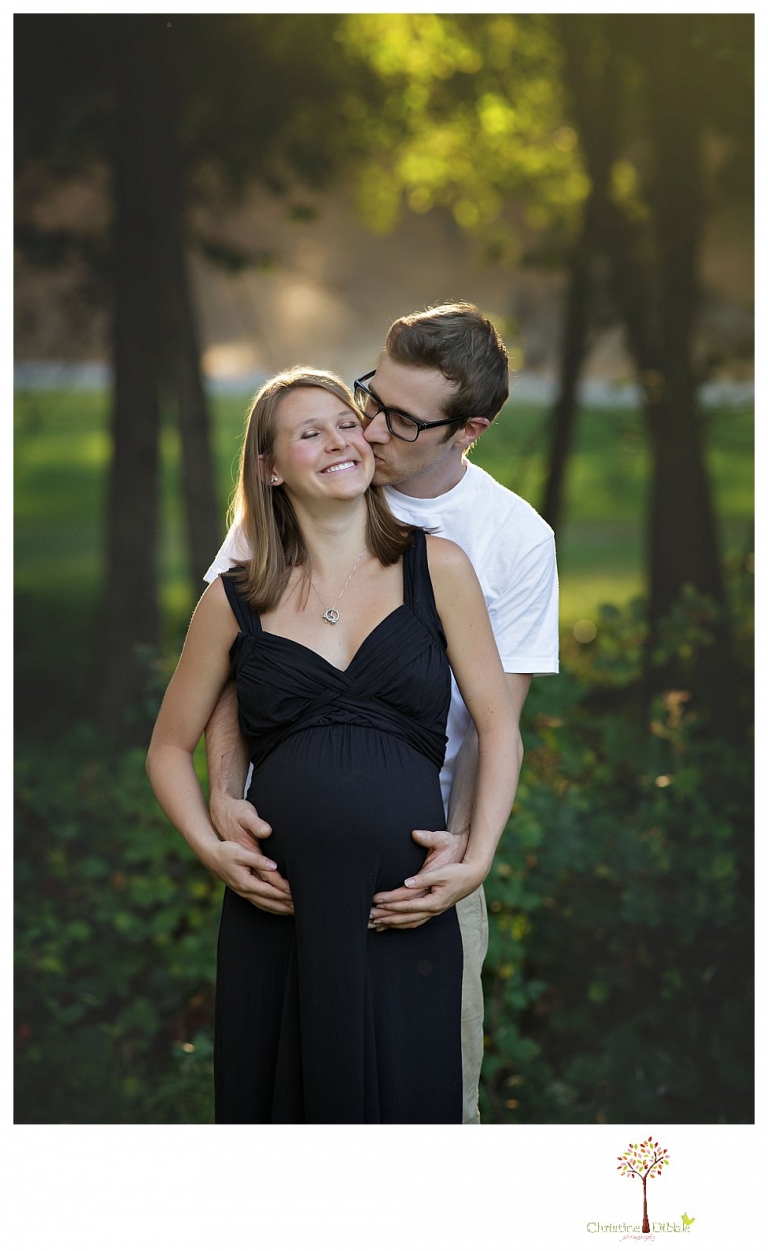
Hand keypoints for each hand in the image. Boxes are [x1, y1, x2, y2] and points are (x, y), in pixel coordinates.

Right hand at [209, 792, 292, 913]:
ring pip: (264, 905)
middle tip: (301, 908)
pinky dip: (270, 907)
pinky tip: (277, 907)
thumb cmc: (225, 851)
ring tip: (293, 911)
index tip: (297, 894)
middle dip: (284, 906)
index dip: (284, 893)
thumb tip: (273, 866)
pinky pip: (259, 903)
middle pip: (268, 903)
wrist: (209, 855)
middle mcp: (244, 890)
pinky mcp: (242, 890)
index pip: (269, 891)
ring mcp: (243, 892)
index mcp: (245, 882)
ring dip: (279, 909)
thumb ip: (258, 859)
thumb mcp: (240, 852)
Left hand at [368, 828, 474, 929]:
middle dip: (386, 917)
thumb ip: (424, 877)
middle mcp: (432, 910)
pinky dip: (401, 924)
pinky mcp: (433, 910)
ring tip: (374, 924)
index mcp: (434, 901)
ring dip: (391, 924)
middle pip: (405, 917)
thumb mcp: (441, 872)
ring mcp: (433, 912)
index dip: (390, 903)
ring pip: (408, 922)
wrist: (473, 876)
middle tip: (368, 916)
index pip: (406, 904)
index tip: (376, 900)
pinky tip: (390, 925)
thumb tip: (407, 881)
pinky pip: (414, 922)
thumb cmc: (457, 871)